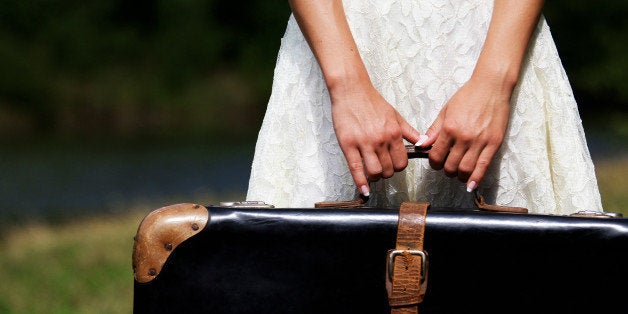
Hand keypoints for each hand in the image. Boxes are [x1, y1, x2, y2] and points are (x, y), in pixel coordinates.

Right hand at [330, 83, 420, 195]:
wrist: (351, 90)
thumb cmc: (371, 101)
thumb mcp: (395, 115)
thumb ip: (408, 131)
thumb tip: (422, 142)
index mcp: (394, 133)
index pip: (402, 162)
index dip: (398, 167)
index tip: (393, 165)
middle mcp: (381, 140)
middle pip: (389, 170)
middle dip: (387, 173)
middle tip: (382, 169)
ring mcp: (365, 143)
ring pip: (375, 172)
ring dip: (375, 177)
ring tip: (372, 174)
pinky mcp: (349, 145)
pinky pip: (356, 168)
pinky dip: (361, 182)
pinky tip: (364, 190)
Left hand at [419, 75, 511, 190]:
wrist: (491, 86)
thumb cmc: (468, 96)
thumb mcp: (446, 110)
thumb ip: (434, 130)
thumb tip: (421, 145)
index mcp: (449, 128)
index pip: (436, 155)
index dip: (433, 163)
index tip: (435, 162)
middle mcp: (464, 137)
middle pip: (450, 166)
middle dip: (446, 170)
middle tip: (447, 167)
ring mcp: (480, 142)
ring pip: (465, 169)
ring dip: (459, 176)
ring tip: (458, 173)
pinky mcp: (494, 144)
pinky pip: (483, 166)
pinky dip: (476, 179)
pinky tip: (471, 185)